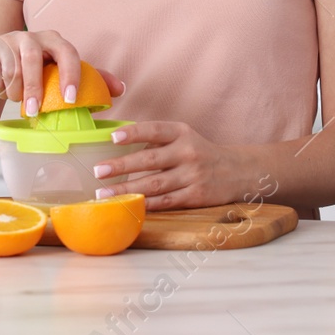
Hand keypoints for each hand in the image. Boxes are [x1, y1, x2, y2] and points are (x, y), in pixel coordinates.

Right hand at [0, 30, 123, 117]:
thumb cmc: (37, 73)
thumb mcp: (61, 75)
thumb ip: (91, 80)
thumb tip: (120, 89)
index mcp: (54, 40)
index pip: (68, 52)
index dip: (71, 75)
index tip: (70, 100)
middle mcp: (30, 36)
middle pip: (32, 59)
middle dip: (34, 88)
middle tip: (35, 112)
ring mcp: (7, 40)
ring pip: (11, 69)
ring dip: (14, 91)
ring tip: (17, 99)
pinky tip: (0, 89)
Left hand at [93, 121, 246, 211]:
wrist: (236, 171)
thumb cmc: (198, 152)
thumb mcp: (183, 137)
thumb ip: (156, 141)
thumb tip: (116, 145)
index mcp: (181, 133)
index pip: (155, 130)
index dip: (133, 133)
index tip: (113, 138)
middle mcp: (188, 152)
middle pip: (150, 160)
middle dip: (122, 166)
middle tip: (99, 171)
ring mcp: (192, 176)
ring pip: (154, 185)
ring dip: (127, 190)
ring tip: (104, 193)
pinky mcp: (195, 196)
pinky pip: (166, 201)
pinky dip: (146, 204)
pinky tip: (128, 205)